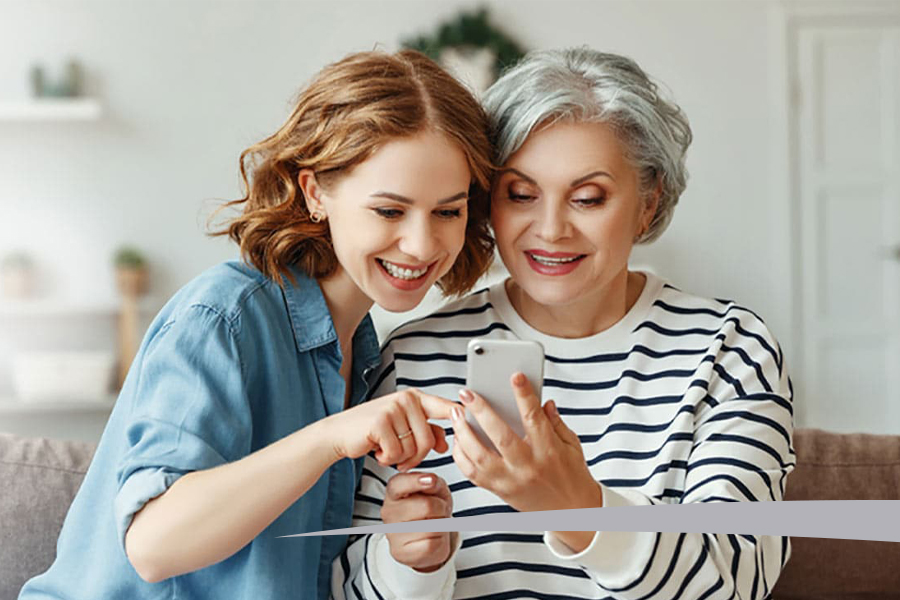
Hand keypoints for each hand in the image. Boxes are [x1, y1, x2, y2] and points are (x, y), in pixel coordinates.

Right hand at [328, 389, 454, 470]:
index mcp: (414, 398)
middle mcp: (406, 399)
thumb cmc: (373, 431)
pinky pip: (396, 452)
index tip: (471, 417)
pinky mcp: (380, 422)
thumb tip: (447, 442)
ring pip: (413, 448)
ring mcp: (393, 408)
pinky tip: (377, 451)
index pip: (444, 406)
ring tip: (386, 450)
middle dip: (416, 456)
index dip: (460, 415)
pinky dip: (387, 459)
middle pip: (428, 439)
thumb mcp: (403, 428)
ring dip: (400, 458)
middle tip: (400, 457)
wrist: (339, 433)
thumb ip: (426, 431)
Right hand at [382, 472, 456, 571]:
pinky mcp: (401, 553)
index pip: (399, 484)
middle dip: (441, 507)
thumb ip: (434, 482)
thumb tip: (431, 481)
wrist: (426, 541)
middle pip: (427, 505)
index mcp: (394, 492)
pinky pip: (432, 544)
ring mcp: (393, 534)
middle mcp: (389, 512)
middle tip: (438, 510)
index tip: (431, 480)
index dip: (416, 481)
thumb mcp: (435, 491)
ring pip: (432, 526)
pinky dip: (440, 540)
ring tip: (434, 524)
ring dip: (442, 524)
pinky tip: (432, 539)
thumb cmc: (428, 511)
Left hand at [450, 373, 602, 513]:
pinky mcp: (499, 492)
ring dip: (464, 433)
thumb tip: (544, 402)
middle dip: (481, 411)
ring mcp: (511, 481)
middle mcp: (528, 467)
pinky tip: (458, 440)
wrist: (573, 512)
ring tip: (456, 414)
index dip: (524, 395)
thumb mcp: (572, 446)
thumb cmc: (572, 476)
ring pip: (479, 457)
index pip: (534, 419)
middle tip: (467, 393)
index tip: (515, 376)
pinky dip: (461, 456)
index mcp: (549, 451)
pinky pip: (473, 474)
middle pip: (500, 436)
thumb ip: (556, 423)